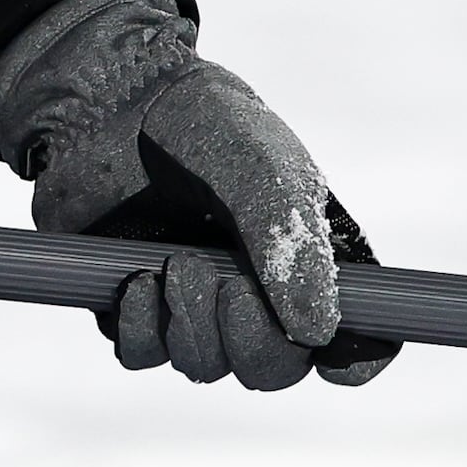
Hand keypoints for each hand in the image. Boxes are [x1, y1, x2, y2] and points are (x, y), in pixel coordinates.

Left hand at [0, 0, 395, 392]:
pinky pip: (143, 355)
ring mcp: (193, 300)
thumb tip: (318, 333)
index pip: (353, 336)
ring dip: (193, 327)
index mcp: (309, 257)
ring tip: (177, 262)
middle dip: (253, 342)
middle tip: (226, 287)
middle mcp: (257, 289)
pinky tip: (139, 281)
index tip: (329, 357)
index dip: (352, 362)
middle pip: (274, 368)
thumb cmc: (201, 121)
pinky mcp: (134, 303)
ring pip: (205, 366)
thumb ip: (292, 249)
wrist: (112, 97)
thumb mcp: (263, 171)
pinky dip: (143, 330)